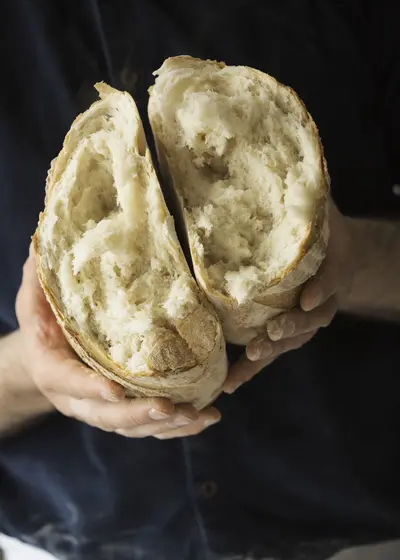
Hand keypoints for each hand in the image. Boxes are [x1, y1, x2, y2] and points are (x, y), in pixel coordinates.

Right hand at [15, 245, 219, 437]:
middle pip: (106, 416)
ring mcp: (100, 409)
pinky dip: (176, 428)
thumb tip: (41, 238)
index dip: (90, 388)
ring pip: (131, 427)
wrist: (44, 357)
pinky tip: (204, 418)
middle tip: (169, 406)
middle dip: (138, 414)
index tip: (115, 390)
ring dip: (165, 426)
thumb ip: (39, 277)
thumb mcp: (34, 300)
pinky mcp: (121, 413)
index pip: (70, 382)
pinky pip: (147, 428)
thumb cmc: (43, 324)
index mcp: (52, 370)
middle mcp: (76, 399)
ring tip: (198, 415)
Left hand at [224, 202, 354, 393]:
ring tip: (250, 359)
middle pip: (309, 320)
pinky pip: (269, 354)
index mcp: (330, 270)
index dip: (321, 290)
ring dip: (270, 352)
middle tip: (273, 333)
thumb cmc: (324, 234)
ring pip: (290, 341)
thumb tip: (296, 154)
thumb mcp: (322, 211)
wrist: (340, 259)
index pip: (330, 281)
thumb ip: (309, 196)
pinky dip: (251, 370)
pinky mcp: (284, 333)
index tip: (307, 300)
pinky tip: (229, 384)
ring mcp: (302, 321)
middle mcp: (318, 300)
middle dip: (291, 328)